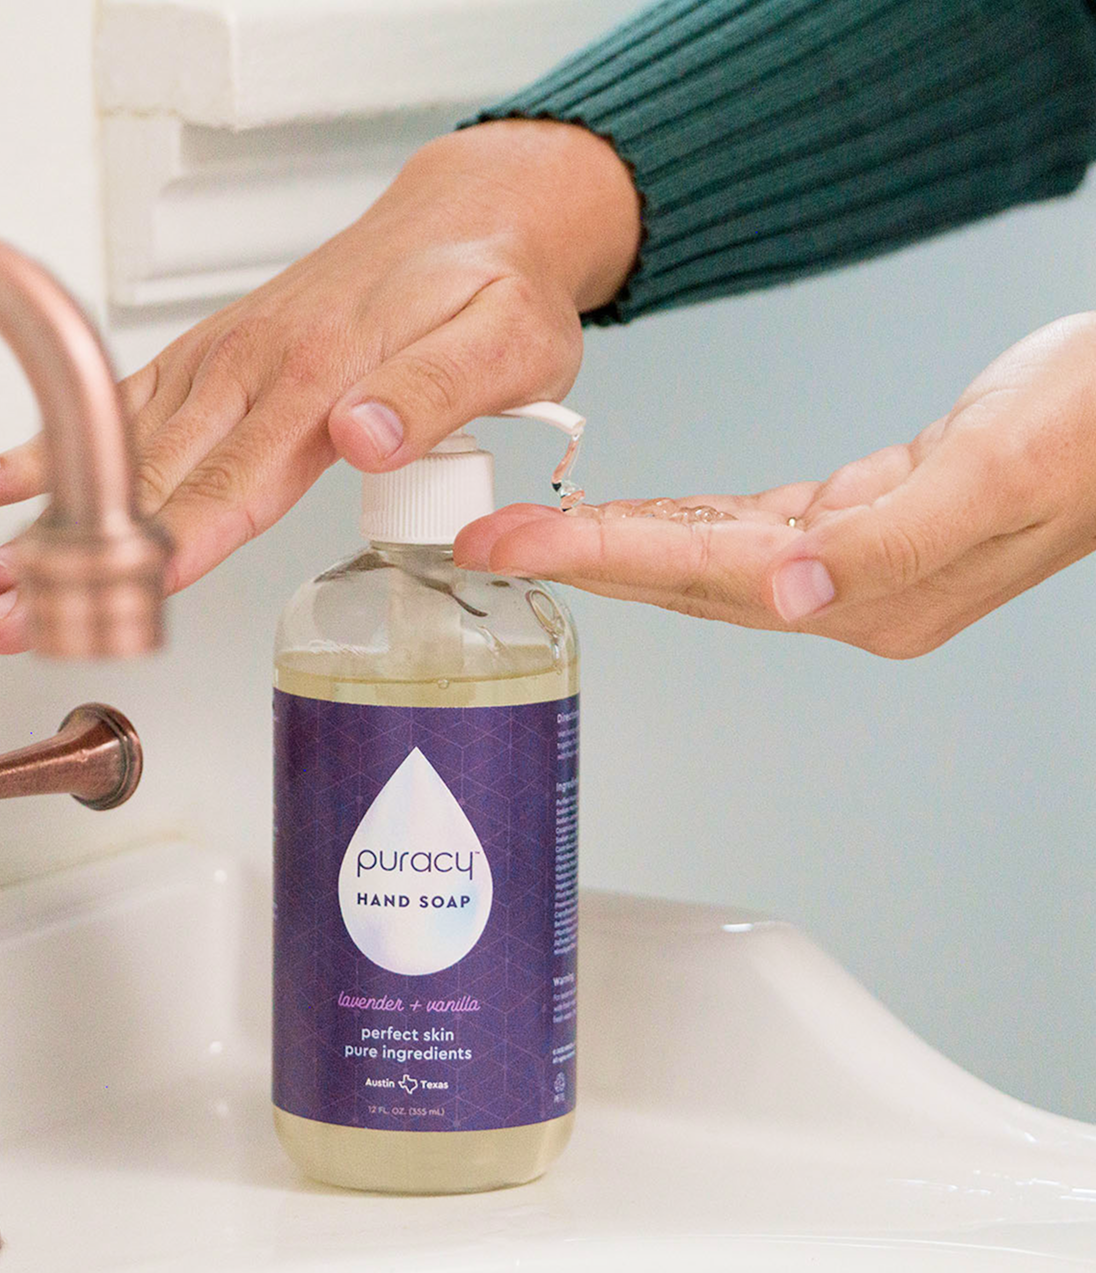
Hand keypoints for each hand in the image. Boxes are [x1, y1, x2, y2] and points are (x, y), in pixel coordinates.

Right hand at [0, 119, 639, 652]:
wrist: (467, 218)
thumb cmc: (489, 288)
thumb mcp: (502, 341)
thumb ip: (434, 391)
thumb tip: (362, 435)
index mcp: (321, 378)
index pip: (230, 486)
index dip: (168, 552)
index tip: (113, 601)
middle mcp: (255, 368)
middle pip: (151, 485)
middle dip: (77, 561)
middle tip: (9, 619)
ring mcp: (224, 360)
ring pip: (122, 451)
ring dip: (48, 518)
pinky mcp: (214, 356)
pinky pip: (126, 403)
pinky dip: (56, 442)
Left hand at [455, 313, 1095, 658]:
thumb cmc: (1089, 429)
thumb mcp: (998, 475)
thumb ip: (891, 543)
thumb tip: (792, 597)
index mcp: (871, 595)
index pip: (703, 582)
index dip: (600, 562)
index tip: (509, 550)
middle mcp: (847, 597)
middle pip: (682, 583)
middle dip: (578, 563)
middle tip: (483, 544)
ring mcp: (846, 569)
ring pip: (700, 562)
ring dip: (613, 548)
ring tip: (526, 535)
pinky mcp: (850, 525)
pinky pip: (737, 534)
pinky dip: (674, 527)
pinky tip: (629, 520)